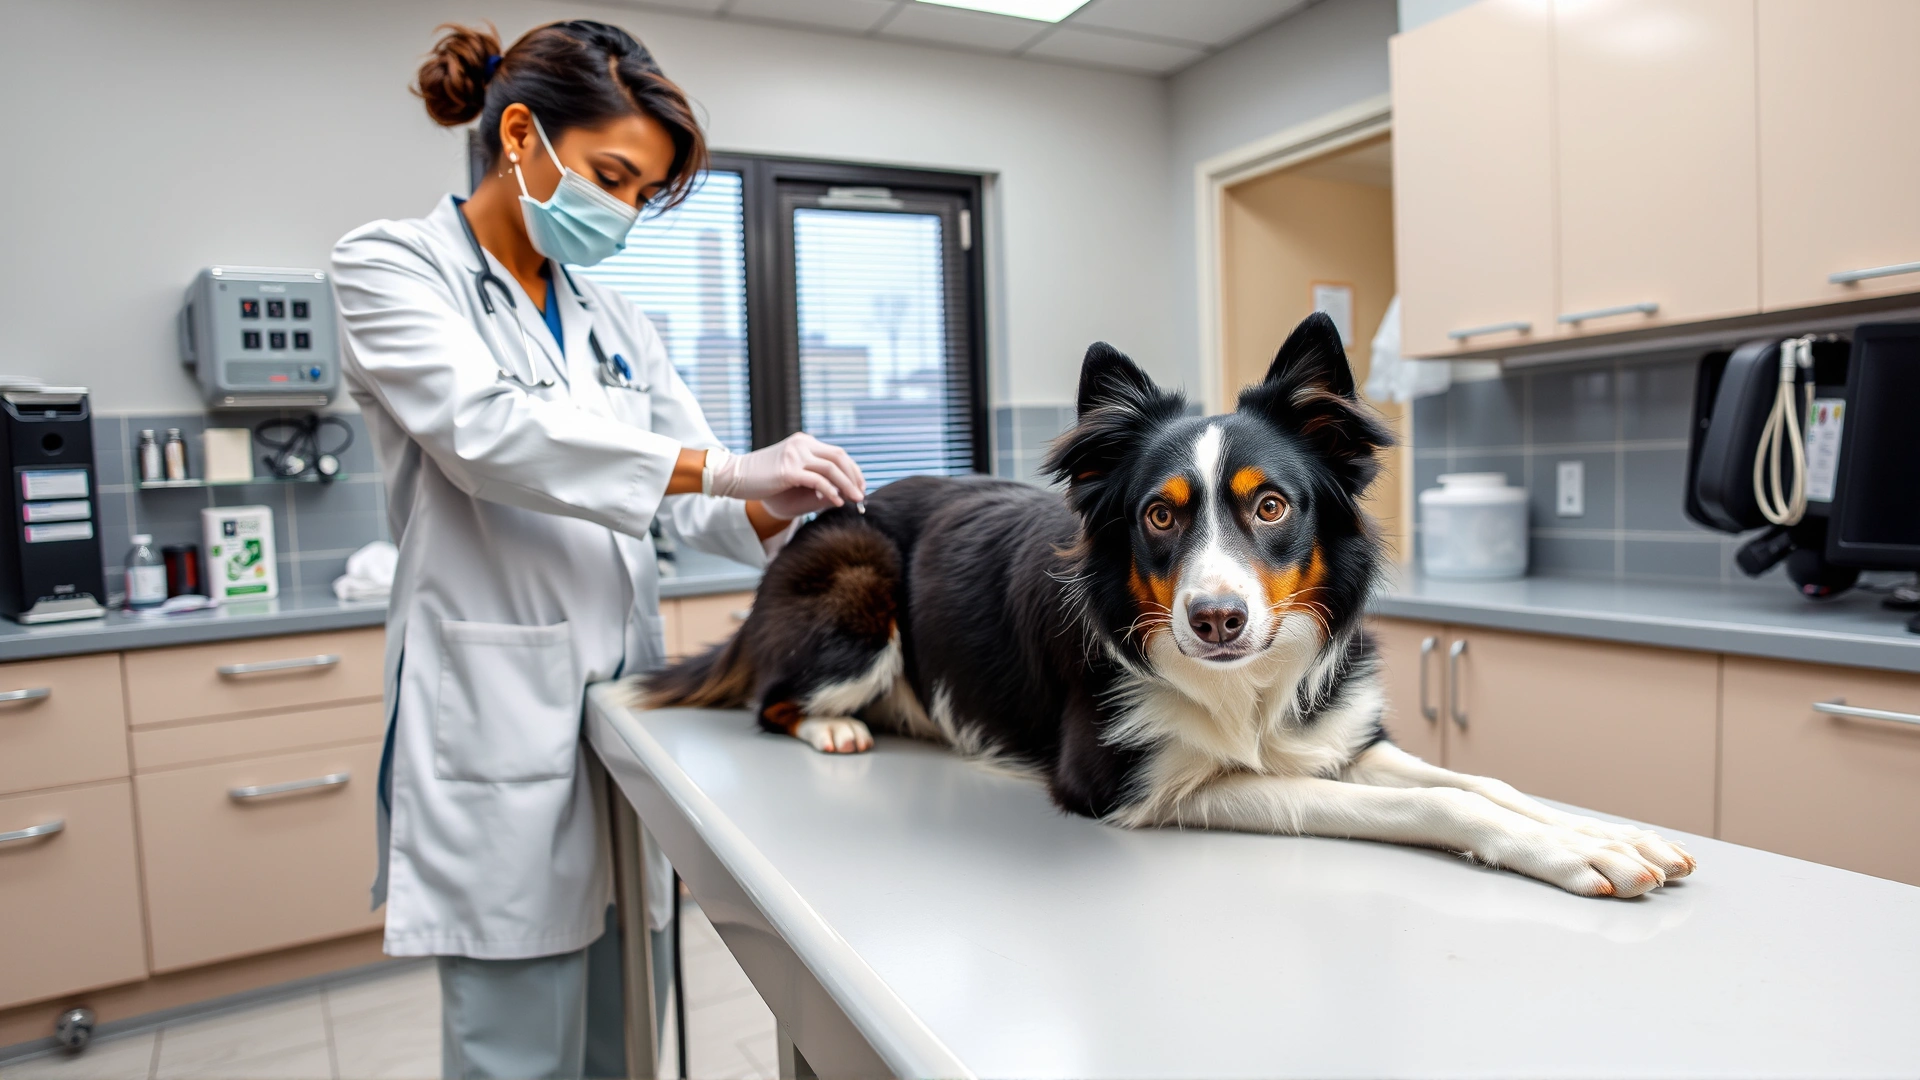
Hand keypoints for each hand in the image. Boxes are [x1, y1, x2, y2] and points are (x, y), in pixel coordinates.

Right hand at [708, 432, 864, 515]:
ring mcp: (795, 455)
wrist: (733, 476)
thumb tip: (837, 491)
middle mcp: (802, 444)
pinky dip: (831, 492)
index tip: (860, 486)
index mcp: (804, 442)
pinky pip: (818, 481)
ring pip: (832, 468)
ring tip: (856, 499)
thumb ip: (811, 474)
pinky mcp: (788, 470)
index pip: (837, 453)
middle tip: (862, 494)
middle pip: (839, 457)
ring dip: (848, 485)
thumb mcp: (790, 472)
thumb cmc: (760, 479)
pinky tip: (837, 503)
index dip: (852, 470)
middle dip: (854, 477)